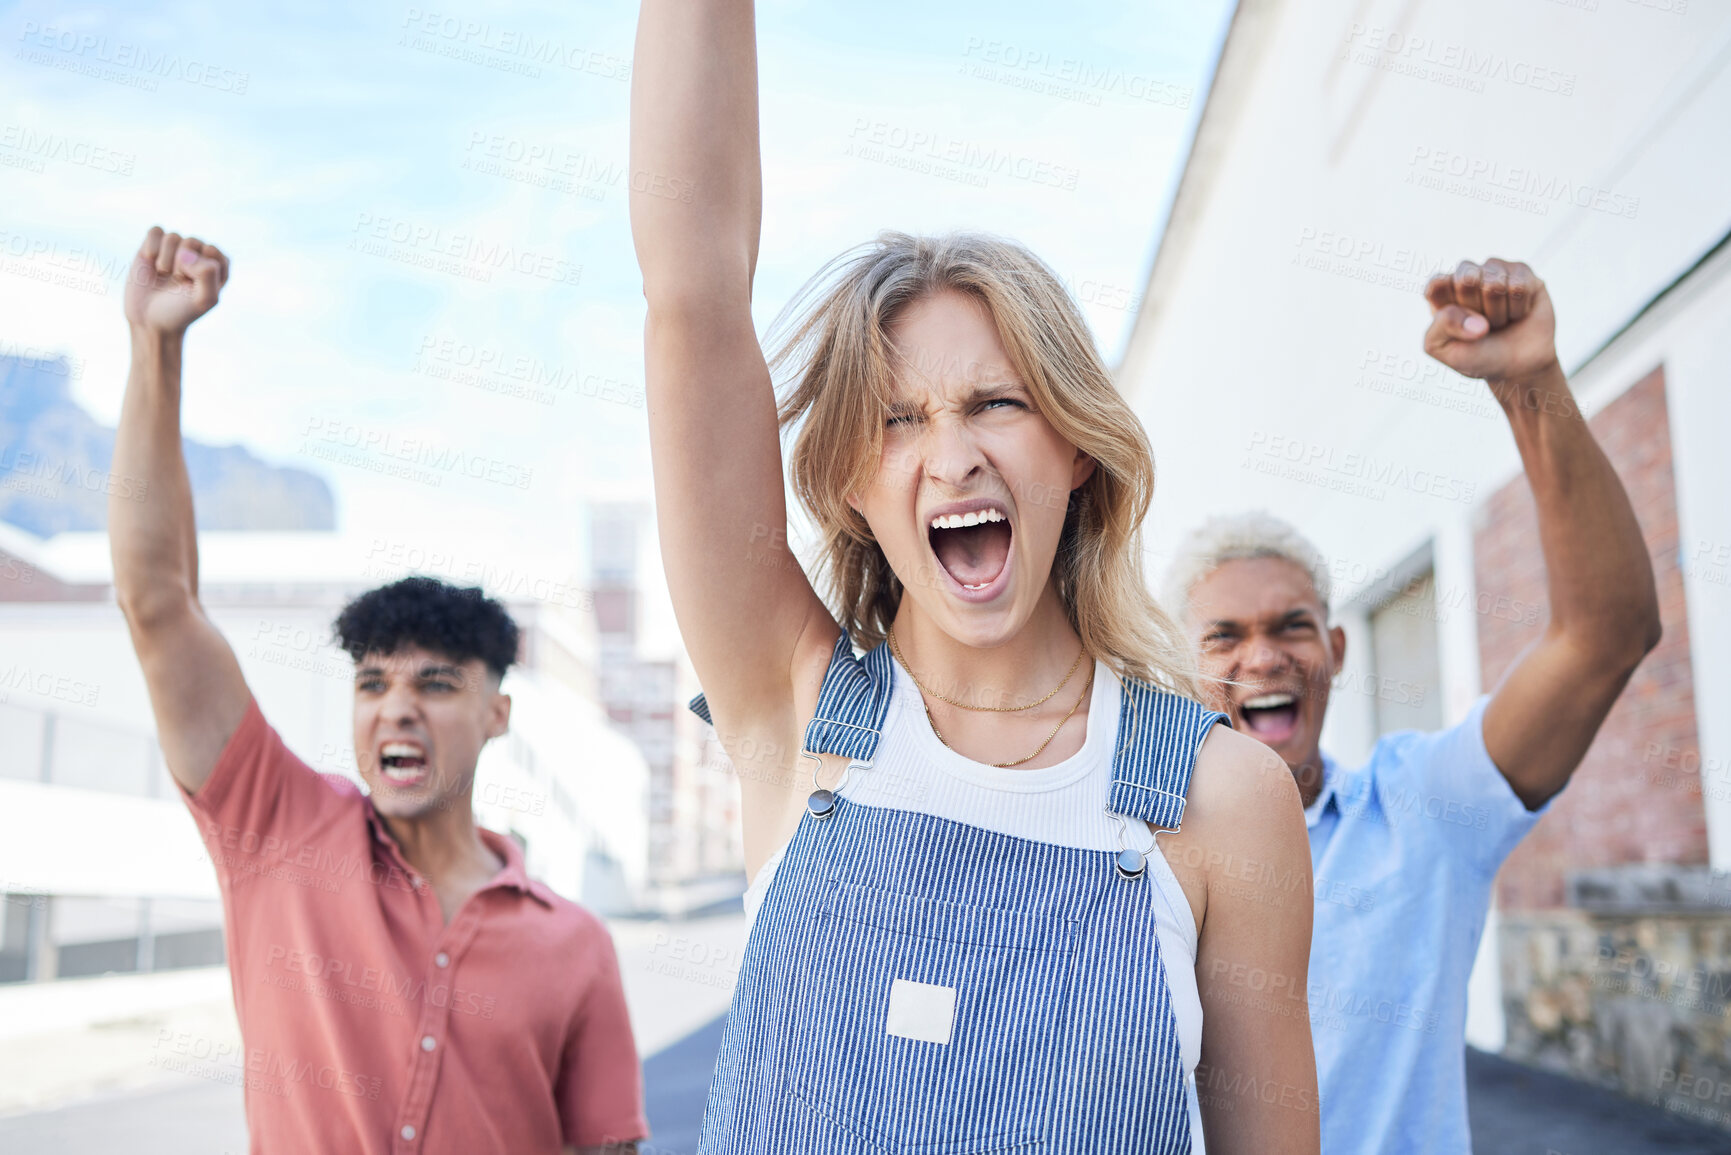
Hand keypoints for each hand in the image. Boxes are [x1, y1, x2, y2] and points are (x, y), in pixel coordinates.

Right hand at [124, 226, 228, 336]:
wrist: (150, 320)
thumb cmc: (181, 311)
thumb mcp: (203, 299)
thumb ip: (207, 274)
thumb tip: (186, 253)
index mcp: (218, 264)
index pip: (211, 251)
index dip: (198, 270)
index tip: (192, 287)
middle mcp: (199, 252)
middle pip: (191, 242)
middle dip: (181, 266)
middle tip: (177, 283)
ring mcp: (176, 248)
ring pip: (172, 237)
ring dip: (165, 260)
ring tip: (164, 275)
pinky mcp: (154, 245)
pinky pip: (155, 231)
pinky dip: (151, 247)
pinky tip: (151, 261)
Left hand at [1422, 259, 1559, 390]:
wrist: (1519, 365)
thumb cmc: (1476, 355)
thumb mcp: (1443, 349)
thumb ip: (1441, 327)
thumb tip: (1476, 322)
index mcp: (1440, 291)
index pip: (1436, 284)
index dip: (1451, 309)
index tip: (1459, 326)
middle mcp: (1465, 275)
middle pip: (1466, 279)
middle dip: (1477, 309)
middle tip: (1482, 325)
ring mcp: (1494, 270)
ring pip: (1494, 283)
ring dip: (1499, 312)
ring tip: (1500, 321)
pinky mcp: (1522, 271)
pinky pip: (1519, 286)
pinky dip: (1518, 309)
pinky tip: (1518, 313)